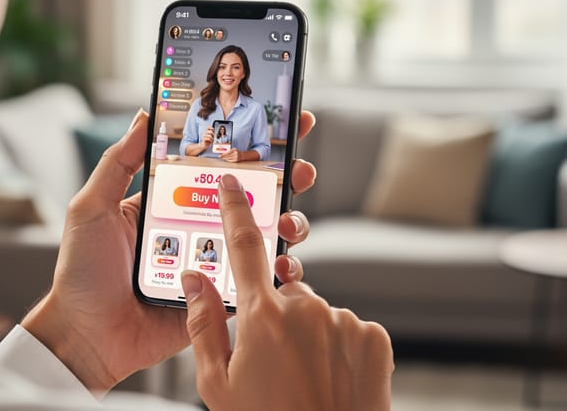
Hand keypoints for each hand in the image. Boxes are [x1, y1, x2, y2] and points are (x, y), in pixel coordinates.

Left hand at [21, 109, 317, 393]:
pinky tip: (284, 265)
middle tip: (300, 169)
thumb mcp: (93, 207)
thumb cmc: (82, 273)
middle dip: (285, 180)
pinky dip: (280, 273)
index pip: (216, 167)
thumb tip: (144, 116)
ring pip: (263, 237)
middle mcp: (197, 230)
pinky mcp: (219, 299)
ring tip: (289, 221)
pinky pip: (257, 283)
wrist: (85, 337)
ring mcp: (212, 264)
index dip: (249, 146)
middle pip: (252, 198)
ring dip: (288, 223)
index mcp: (171, 203)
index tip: (280, 123)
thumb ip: (119, 163)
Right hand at [182, 174, 393, 410]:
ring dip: (307, 333)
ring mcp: (343, 320)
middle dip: (275, 313)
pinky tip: (330, 377)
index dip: (236, 209)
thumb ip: (203, 323)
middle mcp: (306, 308)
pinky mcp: (373, 335)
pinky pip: (347, 328)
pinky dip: (337, 346)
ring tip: (303, 376)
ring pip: (316, 311)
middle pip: (284, 290)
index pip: (244, 246)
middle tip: (272, 359)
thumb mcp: (218, 384)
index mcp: (262, 316)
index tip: (233, 183)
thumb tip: (193, 278)